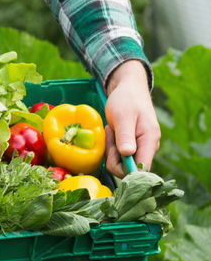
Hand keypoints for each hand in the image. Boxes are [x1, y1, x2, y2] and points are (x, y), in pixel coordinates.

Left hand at [103, 59, 160, 176]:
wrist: (129, 89)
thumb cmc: (126, 100)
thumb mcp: (123, 116)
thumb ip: (125, 136)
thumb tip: (127, 155)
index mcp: (150, 141)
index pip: (143, 169)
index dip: (127, 171)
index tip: (113, 156)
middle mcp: (148, 147)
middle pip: (130, 168)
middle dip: (114, 156)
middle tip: (110, 134)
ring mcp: (141, 147)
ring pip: (123, 162)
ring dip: (112, 149)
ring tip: (112, 130)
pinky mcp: (134, 145)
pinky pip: (120, 154)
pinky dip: (113, 146)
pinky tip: (112, 132)